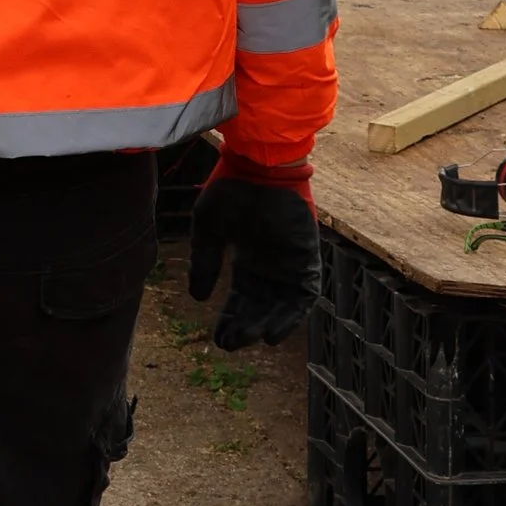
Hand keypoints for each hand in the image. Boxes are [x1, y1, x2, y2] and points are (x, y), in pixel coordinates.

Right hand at [187, 154, 318, 350]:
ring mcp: (291, 262)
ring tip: (249, 340)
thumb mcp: (208, 229)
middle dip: (246, 327)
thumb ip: (205, 262)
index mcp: (249, 257)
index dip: (231, 319)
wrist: (259, 162)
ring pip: (282, 306)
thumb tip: (198, 297)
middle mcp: (271, 264)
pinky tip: (273, 334)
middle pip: (261, 307)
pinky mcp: (308, 259)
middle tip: (229, 343)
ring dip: (267, 325)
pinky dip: (292, 316)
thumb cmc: (231, 188)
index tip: (218, 338)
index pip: (242, 299)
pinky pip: (304, 296)